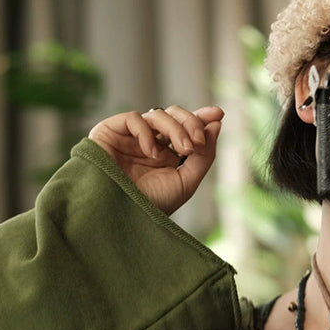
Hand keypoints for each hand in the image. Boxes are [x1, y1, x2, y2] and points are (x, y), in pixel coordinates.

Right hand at [88, 105, 223, 216]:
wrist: (118, 216)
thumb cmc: (150, 205)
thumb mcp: (186, 183)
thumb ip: (204, 156)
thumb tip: (216, 124)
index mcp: (166, 156)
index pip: (185, 128)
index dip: (201, 118)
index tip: (218, 114)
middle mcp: (149, 144)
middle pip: (174, 116)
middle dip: (191, 123)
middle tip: (198, 141)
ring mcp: (130, 137)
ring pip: (158, 115)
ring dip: (176, 129)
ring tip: (184, 149)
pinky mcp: (111, 131)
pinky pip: (134, 118)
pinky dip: (147, 133)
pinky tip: (152, 153)